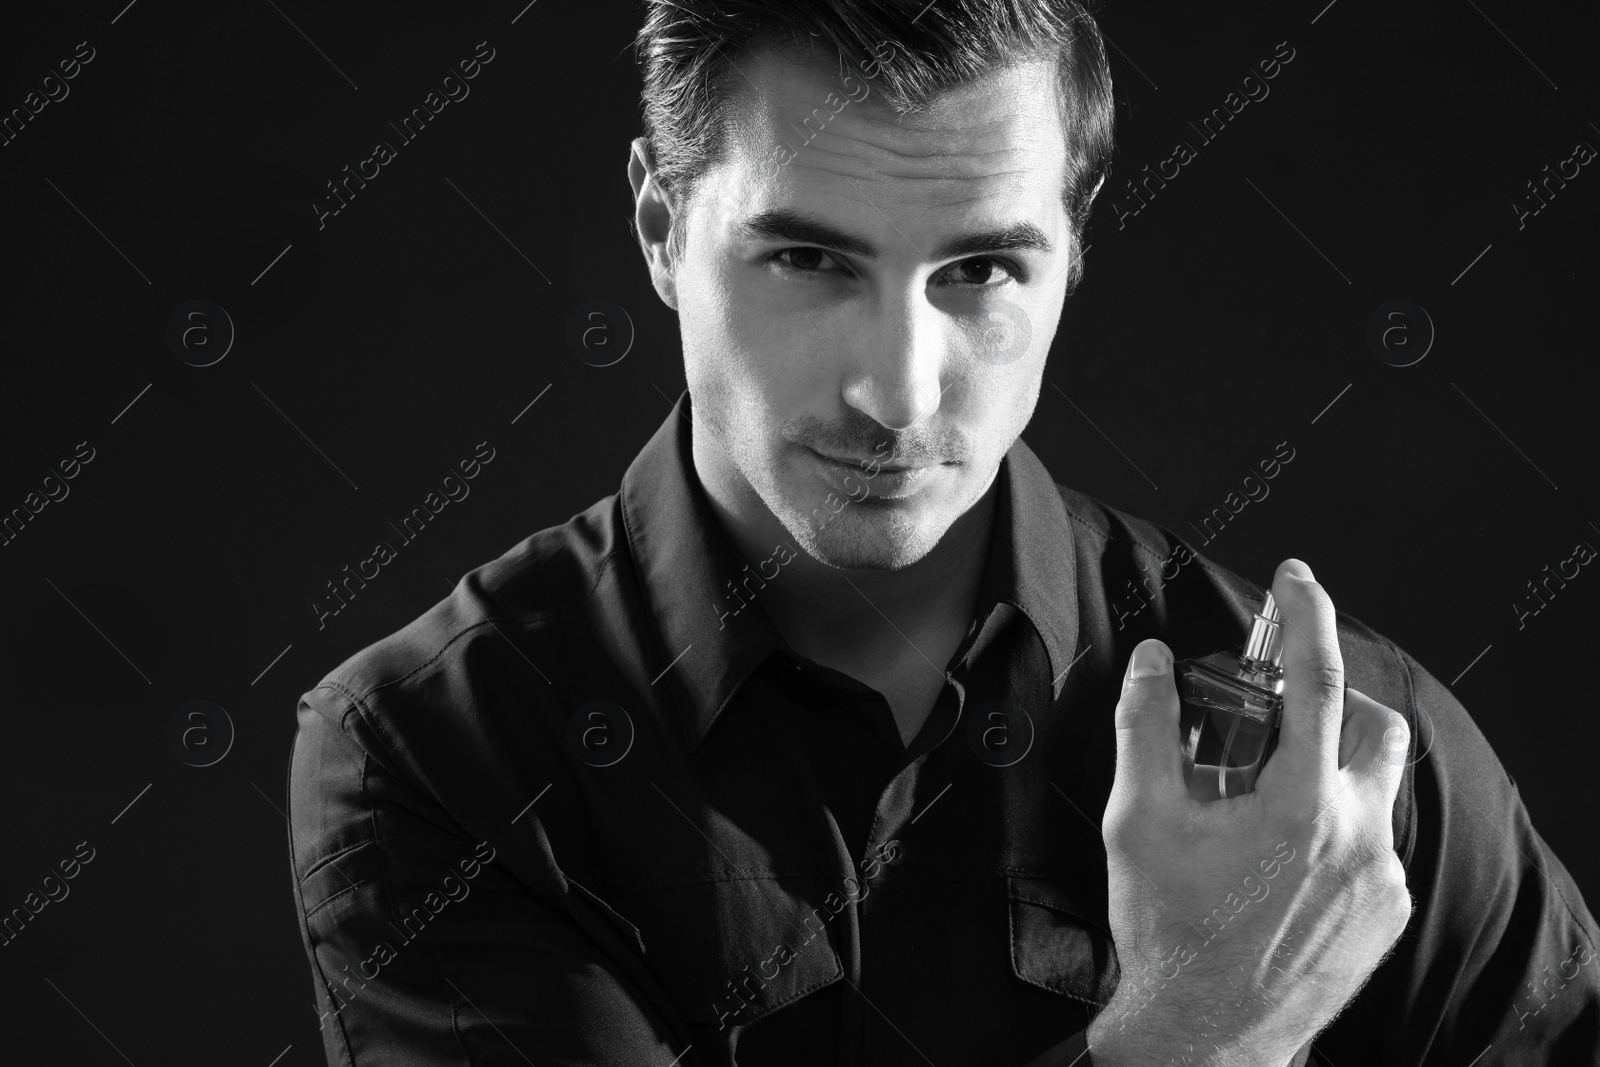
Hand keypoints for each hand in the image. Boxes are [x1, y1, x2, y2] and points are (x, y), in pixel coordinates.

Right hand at [1088, 558, 1413, 1065]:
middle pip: (1376, 726)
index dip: (1306, 616)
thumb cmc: (1170, 930)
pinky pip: (1375, 841)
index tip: (1296, 577)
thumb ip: (1146, 727)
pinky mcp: (1386, 913)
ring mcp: (1380, 879)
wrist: (1205, 1030)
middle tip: (1279, 711)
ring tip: (1268, 794)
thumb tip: (1152, 661)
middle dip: (1336, 700)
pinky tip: (1281, 853)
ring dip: (1330, 767)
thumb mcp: (1137, 820)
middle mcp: (1356, 838)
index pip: (1317, 681)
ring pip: (1376, 786)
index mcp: (1297, 807)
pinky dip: (1334, 823)